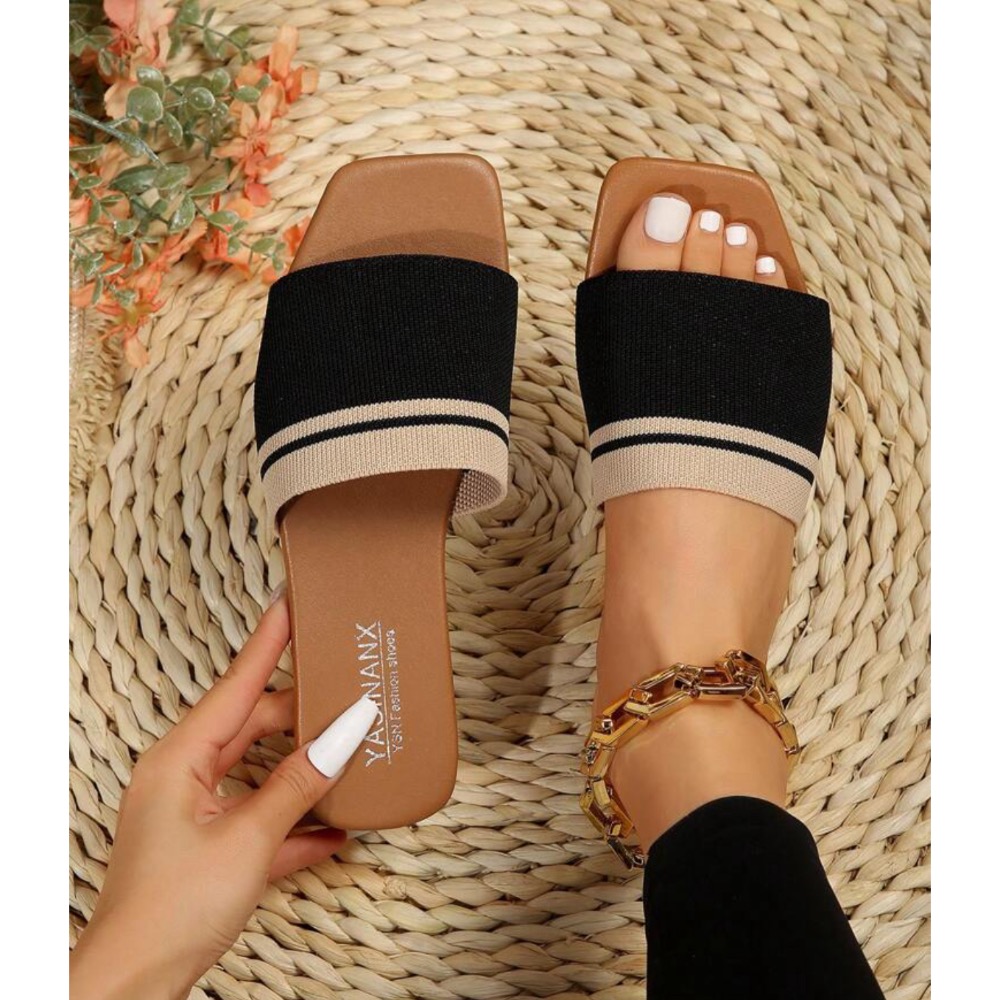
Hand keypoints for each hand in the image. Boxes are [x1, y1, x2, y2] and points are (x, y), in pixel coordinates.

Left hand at [70, 596, 376, 999]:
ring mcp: (196, 810)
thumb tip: (347, 731)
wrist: (133, 986)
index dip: (269, 641)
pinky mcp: (209, 845)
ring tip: (350, 749)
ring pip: (261, 769)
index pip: (237, 683)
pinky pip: (261, 816)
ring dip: (304, 767)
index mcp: (180, 758)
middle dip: (304, 712)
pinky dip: (295, 819)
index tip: (292, 602)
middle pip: (255, 725)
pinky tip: (335, 827)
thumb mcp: (247, 839)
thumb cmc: (171, 910)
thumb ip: (300, 781)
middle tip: (348, 688)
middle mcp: (184, 775)